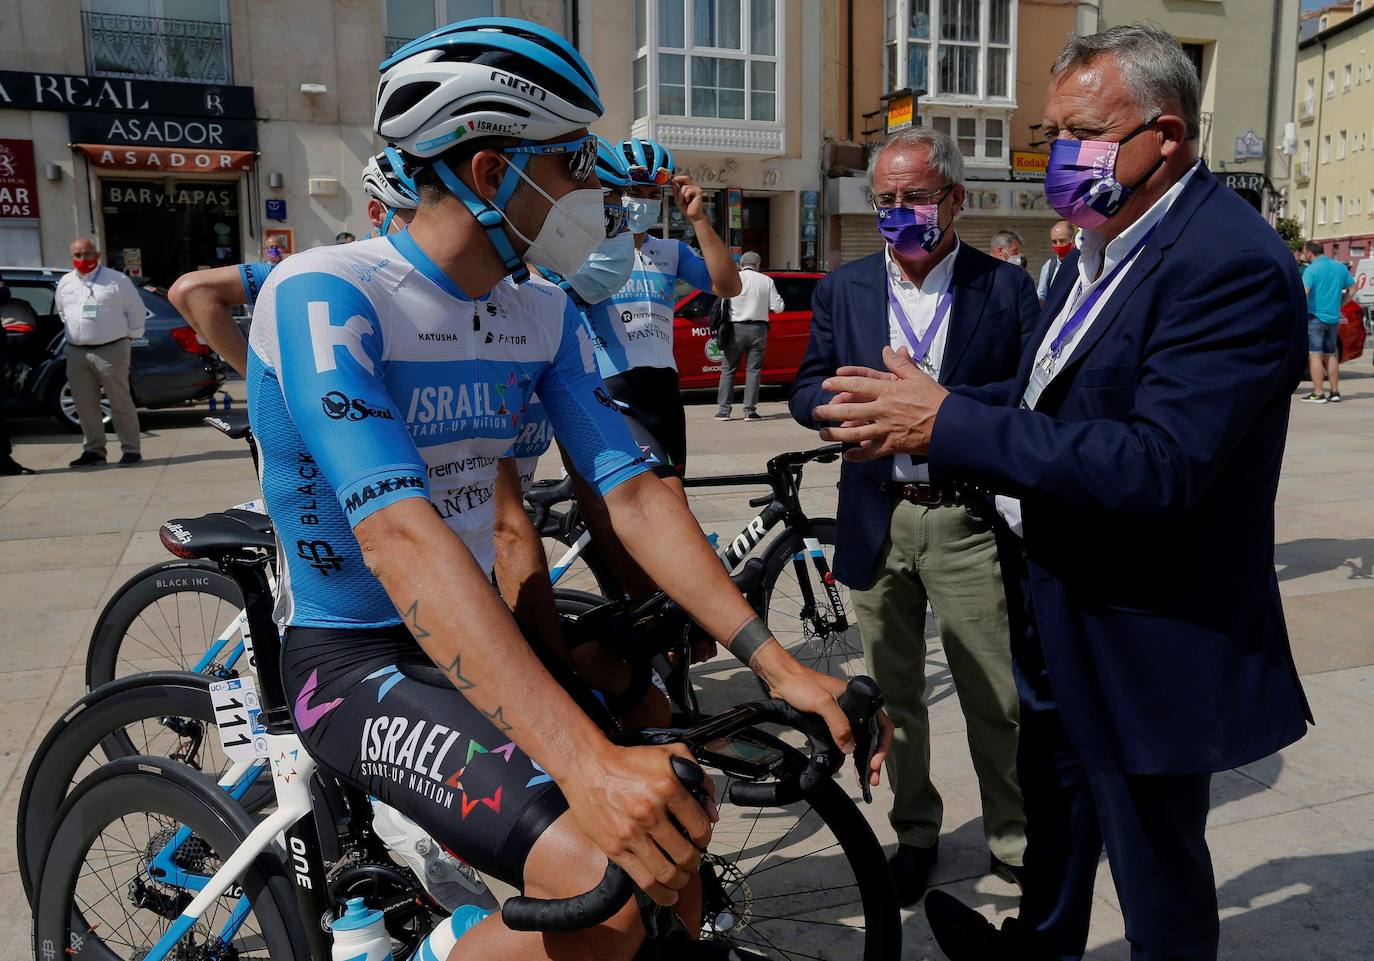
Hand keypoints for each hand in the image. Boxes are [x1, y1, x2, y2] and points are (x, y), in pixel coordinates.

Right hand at [561, 743, 716, 905]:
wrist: (587, 766)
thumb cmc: (627, 762)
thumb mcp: (668, 753)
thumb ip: (697, 776)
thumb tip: (711, 811)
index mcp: (668, 788)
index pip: (699, 826)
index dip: (705, 838)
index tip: (701, 841)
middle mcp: (651, 813)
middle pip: (686, 854)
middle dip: (694, 862)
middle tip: (692, 860)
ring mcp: (632, 834)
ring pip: (667, 872)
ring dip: (681, 881)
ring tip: (682, 878)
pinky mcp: (616, 849)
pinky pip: (644, 880)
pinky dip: (661, 893)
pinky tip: (668, 895)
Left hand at [671, 174, 707, 222]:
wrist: (692, 216)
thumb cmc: (686, 208)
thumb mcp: (677, 199)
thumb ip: (676, 191)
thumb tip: (673, 184)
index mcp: (688, 188)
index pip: (683, 180)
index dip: (677, 178)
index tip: (671, 180)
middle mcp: (693, 187)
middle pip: (686, 178)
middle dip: (678, 179)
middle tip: (673, 181)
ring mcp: (696, 189)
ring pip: (685, 187)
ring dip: (681, 195)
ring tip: (682, 202)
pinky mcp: (699, 192)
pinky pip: (689, 191)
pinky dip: (686, 197)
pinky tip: (688, 201)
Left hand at [750, 646, 892, 786]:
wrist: (782, 679)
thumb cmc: (802, 684)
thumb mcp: (823, 703)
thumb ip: (838, 724)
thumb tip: (851, 748)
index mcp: (859, 700)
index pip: (881, 724)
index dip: (882, 745)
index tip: (875, 762)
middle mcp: (854, 709)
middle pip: (873, 736)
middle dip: (874, 758)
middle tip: (872, 778)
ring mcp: (843, 716)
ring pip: (859, 740)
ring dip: (863, 758)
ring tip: (864, 778)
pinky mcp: (831, 722)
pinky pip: (845, 740)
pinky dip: (848, 753)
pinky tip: (847, 764)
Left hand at [813, 347, 948, 457]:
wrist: (951, 425)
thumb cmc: (936, 399)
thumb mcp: (918, 377)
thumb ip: (900, 364)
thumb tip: (888, 349)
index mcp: (889, 391)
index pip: (859, 385)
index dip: (840, 383)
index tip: (826, 384)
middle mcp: (884, 410)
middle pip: (851, 411)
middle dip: (830, 411)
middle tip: (816, 411)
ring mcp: (886, 430)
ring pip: (856, 434)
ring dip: (837, 435)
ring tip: (823, 434)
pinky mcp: (893, 446)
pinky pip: (872, 453)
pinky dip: (858, 456)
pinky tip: (847, 456)